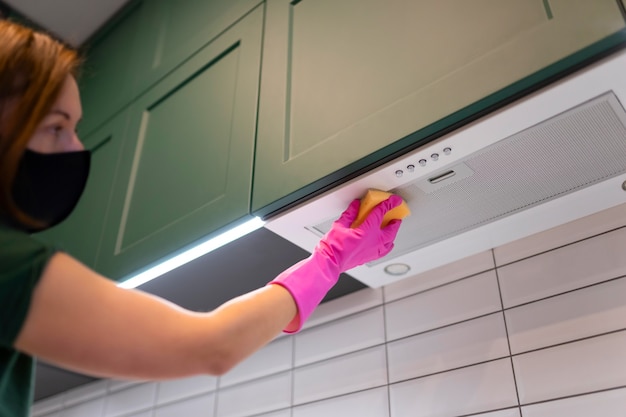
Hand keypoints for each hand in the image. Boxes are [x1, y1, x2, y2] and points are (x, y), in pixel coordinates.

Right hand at [269, 195, 403, 332]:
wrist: (330, 262)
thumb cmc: (333, 247)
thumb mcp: (340, 225)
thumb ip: (350, 214)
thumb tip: (356, 206)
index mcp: (367, 230)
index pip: (381, 213)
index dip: (388, 204)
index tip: (393, 200)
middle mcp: (374, 241)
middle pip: (391, 228)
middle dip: (395, 220)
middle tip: (396, 212)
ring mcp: (373, 250)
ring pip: (390, 240)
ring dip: (393, 232)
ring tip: (394, 226)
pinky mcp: (370, 257)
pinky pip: (385, 250)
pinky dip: (389, 245)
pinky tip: (388, 244)